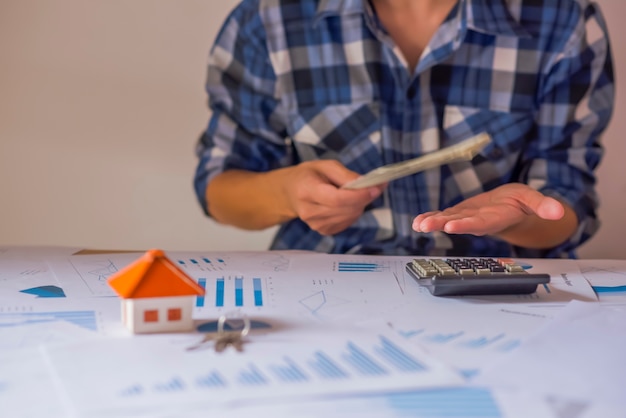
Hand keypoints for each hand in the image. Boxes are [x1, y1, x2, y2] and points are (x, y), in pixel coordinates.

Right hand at [284, 160, 384, 234]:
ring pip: (349, 216)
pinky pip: (348, 222)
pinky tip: (348, 203)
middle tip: (376, 186)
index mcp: (306, 191)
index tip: (375, 188)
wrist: (292, 192)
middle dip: (364, 198)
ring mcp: (316, 224)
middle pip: (345, 209)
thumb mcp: (325, 166)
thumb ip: (345, 175)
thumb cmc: (309, 176)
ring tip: (356, 192)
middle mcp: (309, 211)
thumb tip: (366, 184)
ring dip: (359, 204)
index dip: (358, 195)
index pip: (336, 199)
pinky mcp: (324, 231)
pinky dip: (354, 211)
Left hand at [412, 183, 564, 237]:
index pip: (480, 223)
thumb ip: (543, 205)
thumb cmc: (521, 202)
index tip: (452, 225)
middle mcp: (478, 221)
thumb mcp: (533, 199)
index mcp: (495, 219)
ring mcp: (466, 218)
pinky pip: (443, 216)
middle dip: (442, 224)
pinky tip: (417, 222)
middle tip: (426, 226)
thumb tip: (558, 210)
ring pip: (448, 221)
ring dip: (432, 222)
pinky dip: (430, 217)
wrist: (511, 206)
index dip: (466, 224)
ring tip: (418, 225)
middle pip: (459, 223)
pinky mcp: (459, 214)